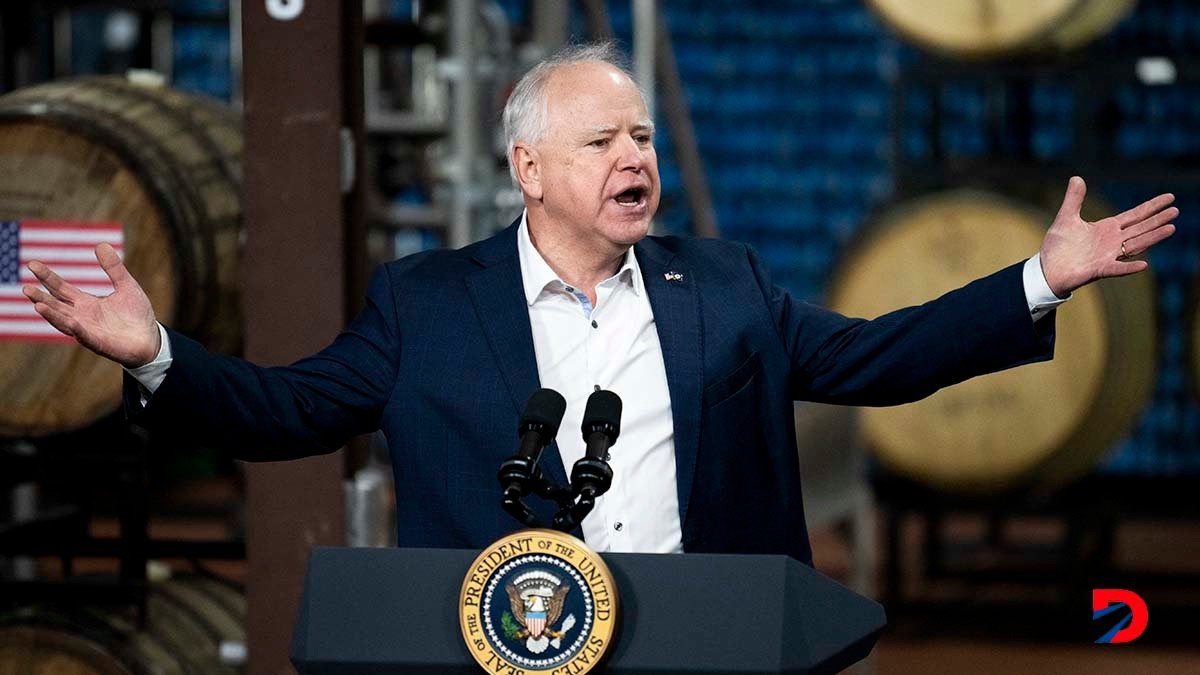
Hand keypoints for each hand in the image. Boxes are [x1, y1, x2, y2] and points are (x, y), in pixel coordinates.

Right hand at [22, 243, 160, 367]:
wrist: (150, 340)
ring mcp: (88, 330)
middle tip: (26, 287)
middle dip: (41, 297)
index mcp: (86, 302)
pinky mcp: (98, 343)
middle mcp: (82, 316)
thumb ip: (114, 268)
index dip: (47, 277)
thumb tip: (101, 244)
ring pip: (64, 322)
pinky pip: (85, 336)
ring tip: (37, 305)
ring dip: (52, 314)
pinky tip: (70, 322)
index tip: (32, 264)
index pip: (60, 288)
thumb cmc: (136, 314)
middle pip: (56, 305)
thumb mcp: (126, 286)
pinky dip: (77, 329)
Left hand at [1039, 176, 1176, 297]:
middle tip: (1176, 211)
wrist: (1046, 269)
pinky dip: (1129, 268)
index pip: (1135, 215)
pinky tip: (1144, 265)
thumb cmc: (1058, 246)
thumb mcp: (1066, 218)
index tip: (1169, 198)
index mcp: (1107, 228)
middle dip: (1158, 220)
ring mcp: (1108, 256)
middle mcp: (1112, 241)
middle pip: (1140, 228)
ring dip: (1152, 238)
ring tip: (1171, 228)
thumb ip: (1074, 199)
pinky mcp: (1098, 270)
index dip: (1152, 206)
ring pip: (1135, 246)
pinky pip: (1116, 269)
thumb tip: (1076, 177)